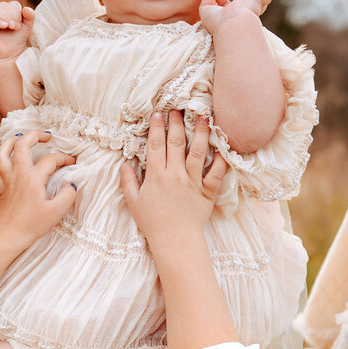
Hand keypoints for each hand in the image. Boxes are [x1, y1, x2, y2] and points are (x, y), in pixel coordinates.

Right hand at [0, 1, 34, 60]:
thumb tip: (26, 8)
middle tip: (16, 27)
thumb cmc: (16, 40)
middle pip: (2, 6)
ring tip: (11, 26)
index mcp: (5, 10)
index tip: (19, 25)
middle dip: (11, 15)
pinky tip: (4, 26)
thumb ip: (30, 17)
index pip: (11, 4)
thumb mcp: (27, 27)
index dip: (17, 13)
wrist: (9, 55)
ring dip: (4, 17)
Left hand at [0, 129, 76, 248]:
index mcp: (33, 178)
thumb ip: (68, 195)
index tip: (72, 163)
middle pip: (22, 144)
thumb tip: (72, 185)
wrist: (10, 234)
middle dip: (35, 135)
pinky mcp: (0, 187)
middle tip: (46, 136)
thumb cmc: (32, 224)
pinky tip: (6, 162)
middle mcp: (18, 174)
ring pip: (2, 152)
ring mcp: (7, 179)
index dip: (64, 158)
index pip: (51, 160)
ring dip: (11, 142)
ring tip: (20, 137)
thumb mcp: (57, 212)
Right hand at [120, 112, 226, 252]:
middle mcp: (175, 175)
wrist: (175, 241)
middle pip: (177, 142)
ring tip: (204, 116)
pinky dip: (221, 159)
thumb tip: (125, 163)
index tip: (159, 113)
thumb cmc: (152, 223)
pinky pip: (216, 173)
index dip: (157, 127)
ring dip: (201, 132)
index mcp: (156, 176)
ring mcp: (193, 182)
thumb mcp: (133, 202)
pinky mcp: (207, 191)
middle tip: (179, 107)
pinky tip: (223, 146)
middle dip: (177, 122)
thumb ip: (128, 181)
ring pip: (198, 152)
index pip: (156, 145)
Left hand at [199, 0, 272, 33]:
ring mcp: (253, 6)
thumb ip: (205, 3)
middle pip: (241, 2)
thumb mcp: (206, 12)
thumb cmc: (219, 22)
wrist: (233, 24)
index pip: (228, 8)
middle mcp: (243, 12)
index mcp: (230, 17)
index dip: (222, 0)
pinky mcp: (260, 1)